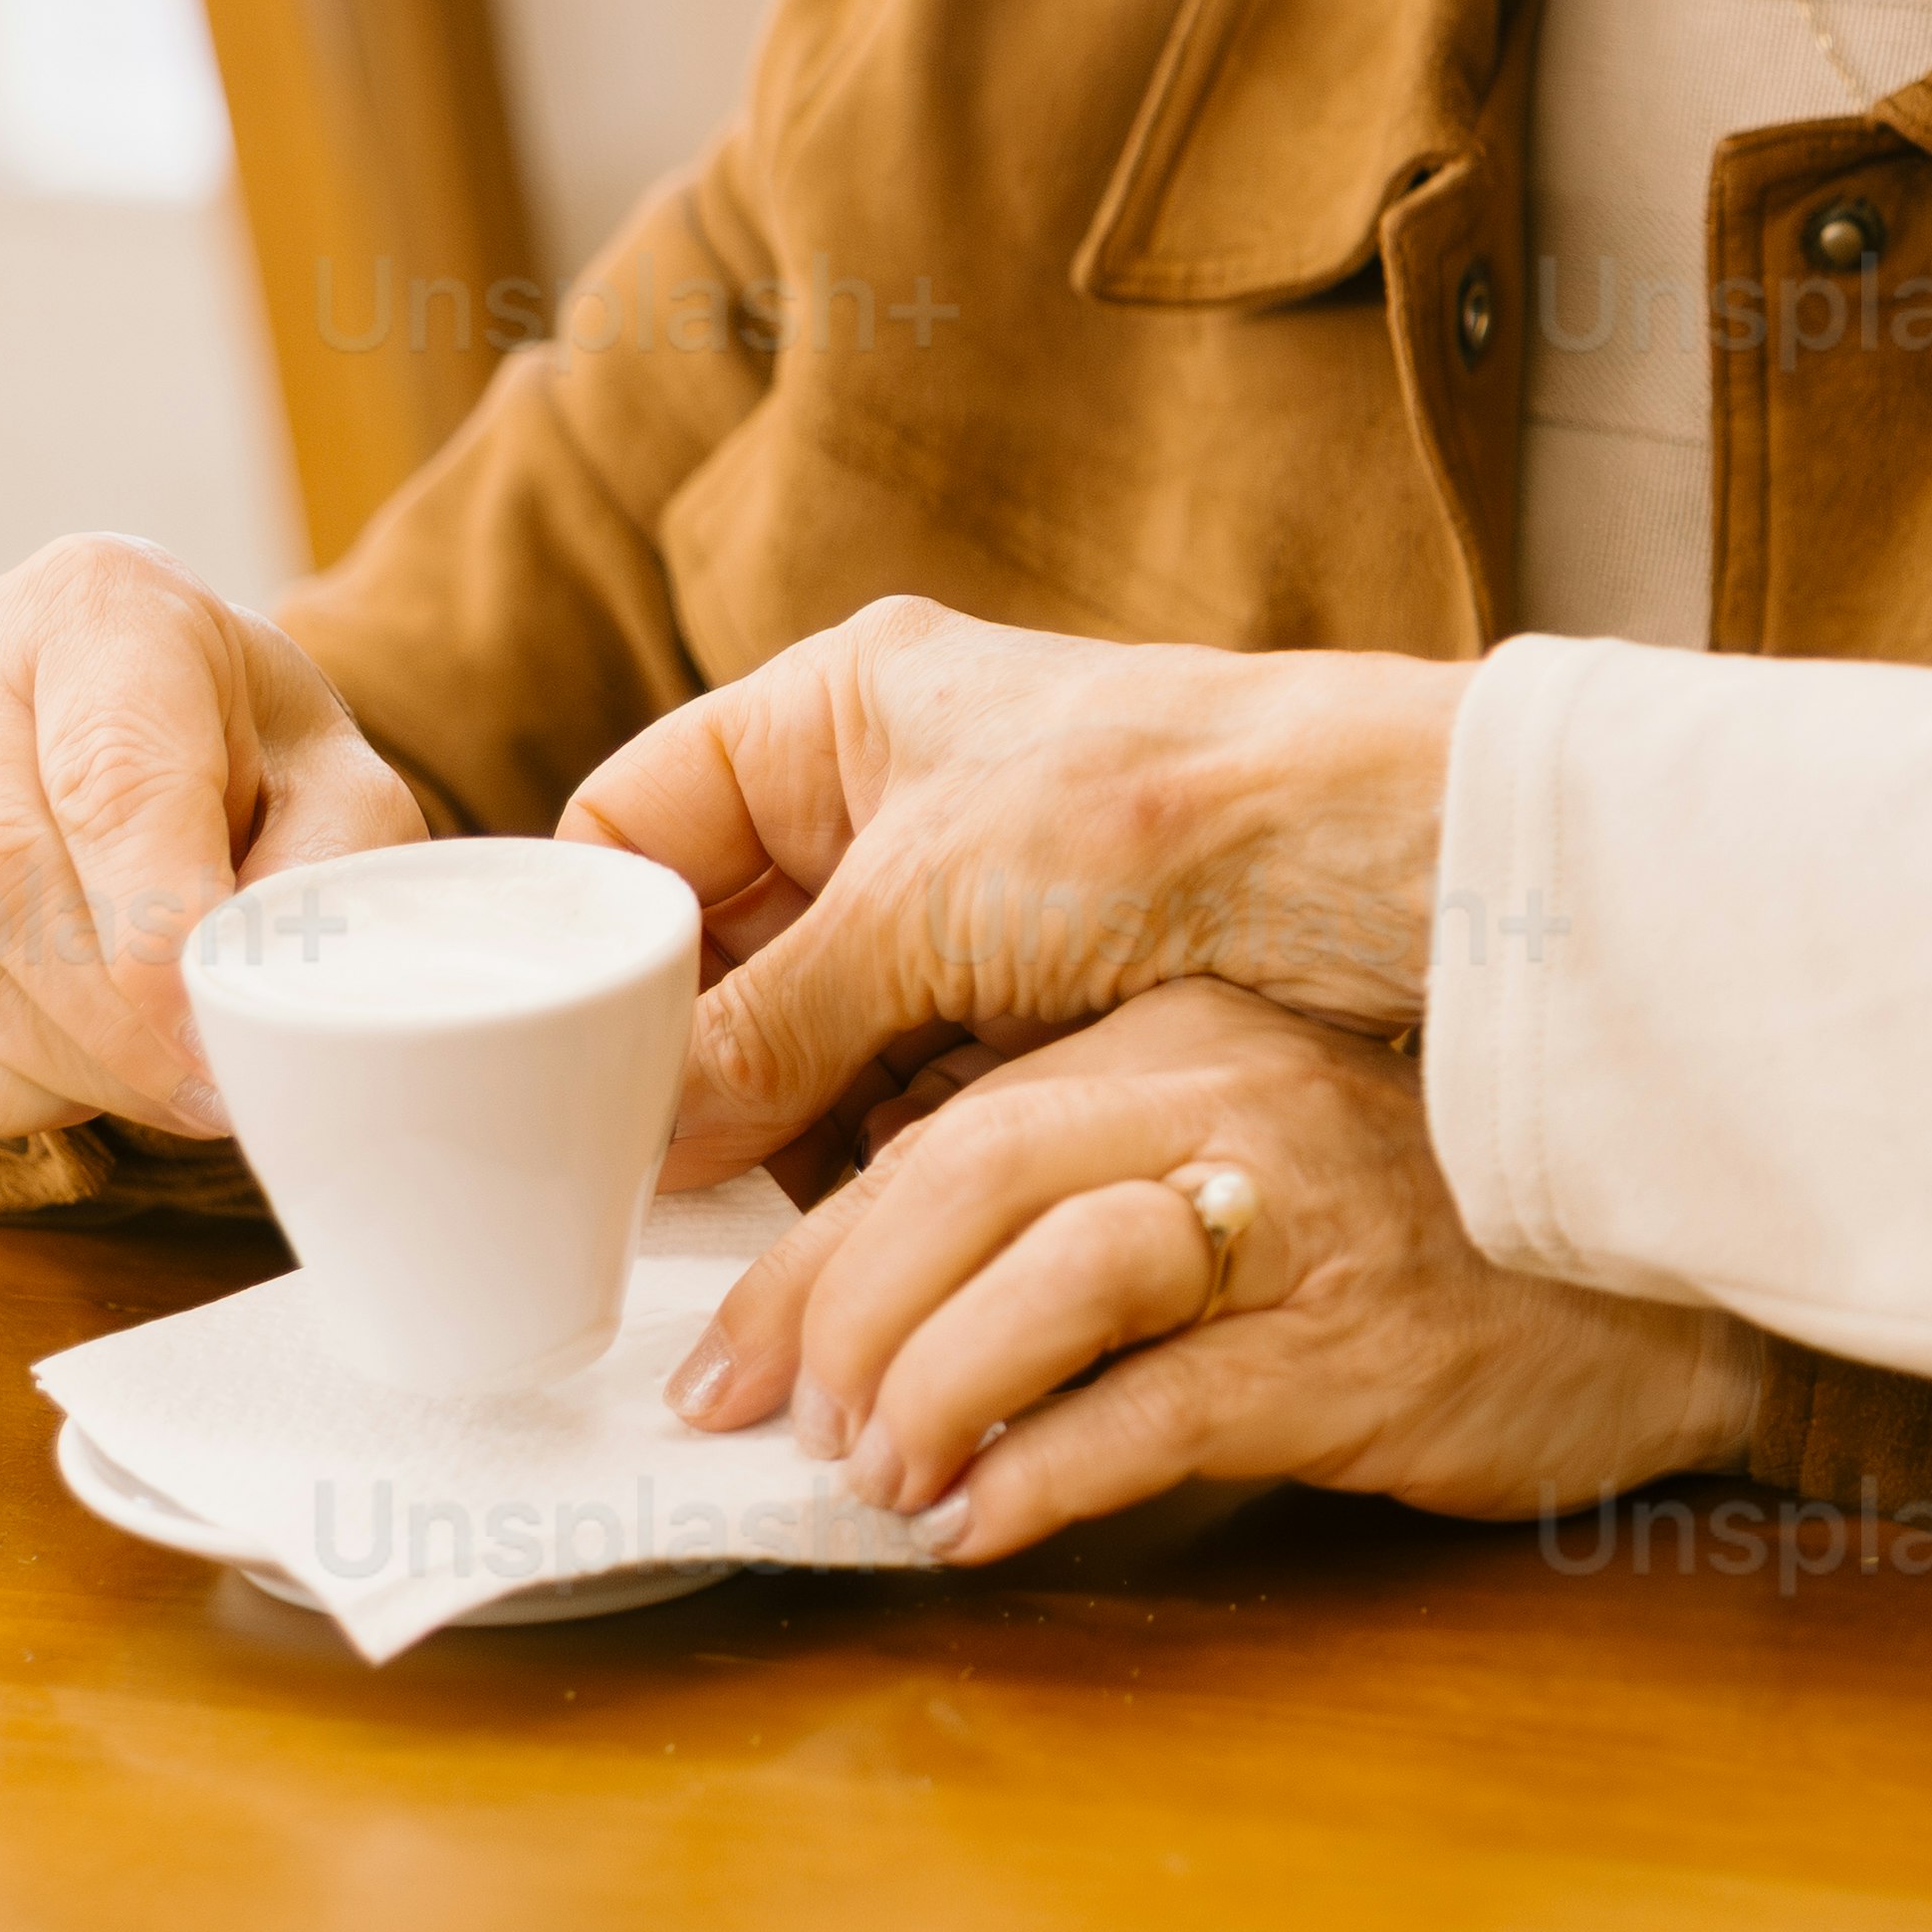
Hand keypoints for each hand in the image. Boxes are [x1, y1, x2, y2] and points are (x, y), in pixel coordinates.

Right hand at [0, 536, 427, 1143]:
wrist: (152, 724)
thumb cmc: (250, 752)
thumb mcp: (337, 779)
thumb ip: (328, 871)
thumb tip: (262, 994)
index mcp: (97, 606)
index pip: (108, 781)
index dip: (158, 932)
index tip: (215, 1043)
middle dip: (113, 1024)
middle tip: (208, 1091)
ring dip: (59, 1063)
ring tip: (160, 1079)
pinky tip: (72, 1073)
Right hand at [565, 611, 1472, 1182]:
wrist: (1375, 859)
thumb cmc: (1149, 812)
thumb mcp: (919, 912)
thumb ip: (768, 1026)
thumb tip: (639, 1132)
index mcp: (837, 710)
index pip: (641, 824)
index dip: (593, 941)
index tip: (556, 1066)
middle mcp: (889, 798)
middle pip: (723, 949)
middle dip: (689, 1061)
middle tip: (641, 1179)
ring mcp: (966, 905)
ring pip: (815, 1033)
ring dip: (781, 1123)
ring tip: (738, 1221)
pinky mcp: (1036, 999)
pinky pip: (910, 1083)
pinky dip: (878, 1147)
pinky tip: (855, 1215)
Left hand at [671, 979, 1760, 1560]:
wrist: (1664, 1299)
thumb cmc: (1435, 1238)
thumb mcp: (1254, 1153)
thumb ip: (1098, 1181)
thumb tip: (889, 1296)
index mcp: (1186, 1038)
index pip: (947, 1125)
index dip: (814, 1250)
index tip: (732, 1358)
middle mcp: (1236, 1101)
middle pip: (971, 1173)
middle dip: (833, 1309)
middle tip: (766, 1423)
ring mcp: (1305, 1227)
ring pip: (1060, 1275)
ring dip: (932, 1385)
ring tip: (876, 1475)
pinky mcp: (1358, 1355)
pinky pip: (1163, 1409)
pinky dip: (1043, 1472)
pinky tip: (979, 1529)